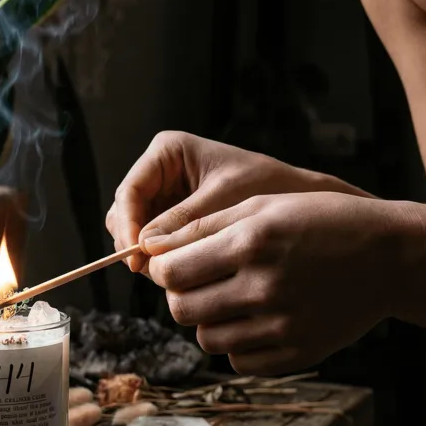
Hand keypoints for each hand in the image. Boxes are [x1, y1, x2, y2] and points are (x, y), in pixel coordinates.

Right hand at [106, 131, 360, 272]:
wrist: (300, 201)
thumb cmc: (270, 188)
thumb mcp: (225, 203)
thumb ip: (184, 223)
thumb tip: (144, 249)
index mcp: (168, 151)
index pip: (130, 190)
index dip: (128, 224)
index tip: (137, 256)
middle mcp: (160, 171)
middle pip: (125, 211)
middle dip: (133, 241)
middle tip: (150, 272)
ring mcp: (165, 196)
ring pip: (135, 229)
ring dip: (145, 253)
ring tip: (169, 273)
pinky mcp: (174, 220)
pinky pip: (153, 242)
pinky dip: (160, 258)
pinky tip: (180, 272)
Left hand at [144, 192, 413, 374]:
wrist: (390, 257)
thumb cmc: (322, 221)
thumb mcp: (263, 205)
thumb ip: (203, 226)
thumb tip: (150, 246)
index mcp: (252, 243)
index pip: (172, 271)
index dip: (163, 268)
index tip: (173, 263)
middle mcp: (265, 287)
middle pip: (182, 308)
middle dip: (180, 295)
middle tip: (199, 282)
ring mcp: (283, 325)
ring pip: (206, 338)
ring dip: (208, 320)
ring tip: (229, 298)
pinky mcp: (299, 352)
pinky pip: (239, 360)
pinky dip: (238, 344)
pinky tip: (255, 319)